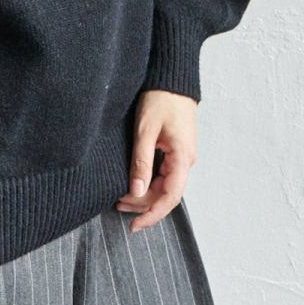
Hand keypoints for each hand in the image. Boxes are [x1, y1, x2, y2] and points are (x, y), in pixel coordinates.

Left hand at [115, 88, 198, 232]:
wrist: (172, 78)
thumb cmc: (160, 99)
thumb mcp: (145, 130)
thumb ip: (141, 162)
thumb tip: (136, 191)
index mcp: (183, 157)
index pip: (170, 197)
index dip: (152, 214)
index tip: (135, 226)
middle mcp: (186, 160)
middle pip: (166, 194)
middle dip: (142, 204)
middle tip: (117, 206)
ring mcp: (182, 156)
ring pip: (164, 185)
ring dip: (145, 194)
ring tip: (120, 200)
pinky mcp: (176, 150)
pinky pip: (164, 174)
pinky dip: (149, 182)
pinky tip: (134, 184)